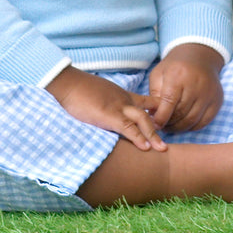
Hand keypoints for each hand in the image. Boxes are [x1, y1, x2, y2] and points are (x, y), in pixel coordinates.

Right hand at [46, 66, 167, 150]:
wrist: (68, 83)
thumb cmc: (76, 89)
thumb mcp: (96, 95)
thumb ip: (104, 103)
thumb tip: (104, 111)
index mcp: (120, 95)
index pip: (143, 102)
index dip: (154, 112)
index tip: (160, 123)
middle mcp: (123, 100)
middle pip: (147, 112)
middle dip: (158, 127)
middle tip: (165, 142)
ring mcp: (117, 107)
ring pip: (142, 120)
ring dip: (153, 135)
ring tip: (162, 149)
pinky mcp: (109, 115)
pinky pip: (128, 128)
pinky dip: (138, 138)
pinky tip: (146, 148)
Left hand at [149, 44, 224, 131]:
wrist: (199, 56)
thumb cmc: (175, 67)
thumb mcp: (159, 74)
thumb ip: (154, 94)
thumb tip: (153, 116)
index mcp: (178, 74)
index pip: (169, 102)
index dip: (160, 117)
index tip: (154, 124)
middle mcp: (196, 84)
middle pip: (181, 113)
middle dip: (169, 123)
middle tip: (161, 127)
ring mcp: (209, 93)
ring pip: (192, 120)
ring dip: (179, 128)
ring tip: (170, 127)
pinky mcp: (217, 100)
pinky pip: (204, 122)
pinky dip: (192, 127)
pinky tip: (183, 124)